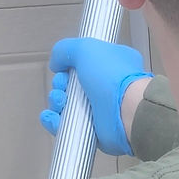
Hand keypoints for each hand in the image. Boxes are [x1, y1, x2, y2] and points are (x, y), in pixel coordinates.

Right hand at [40, 37, 151, 155]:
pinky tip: (52, 117)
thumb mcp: (87, 48)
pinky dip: (54, 122)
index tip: (64, 68)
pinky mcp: (90, 129)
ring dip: (56, 101)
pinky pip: (66, 125)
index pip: (83, 62)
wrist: (126, 111)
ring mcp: (97, 108)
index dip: (69, 65)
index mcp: (110, 62)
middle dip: (60, 84)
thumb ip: (66, 49)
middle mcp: (104, 85)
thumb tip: (55, 63)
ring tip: (60, 102)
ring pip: (66, 104)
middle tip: (63, 86)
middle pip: (70, 83)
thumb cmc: (112, 76)